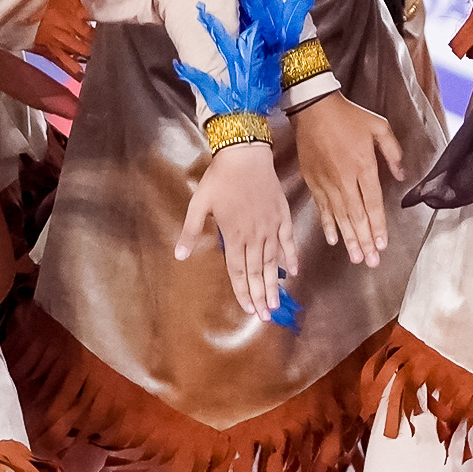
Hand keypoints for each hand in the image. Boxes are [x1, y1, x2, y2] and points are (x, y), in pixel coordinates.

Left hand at [176, 139, 296, 318]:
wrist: (245, 155)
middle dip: (261, 296)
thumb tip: (179, 255)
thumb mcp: (199, 203)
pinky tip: (293, 272)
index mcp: (233, 235)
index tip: (248, 310)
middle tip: (265, 316)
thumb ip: (190, 231)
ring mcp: (271, 227)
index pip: (238, 271)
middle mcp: (254, 236)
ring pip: (273, 262)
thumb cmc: (220, 178)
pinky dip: (291, 257)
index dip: (243, 292)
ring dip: (275, 284)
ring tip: (277, 302)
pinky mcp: (282, 216)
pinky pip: (288, 241)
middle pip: (257, 272)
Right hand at [292, 91, 405, 265]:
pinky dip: (328, 225)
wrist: (314, 107)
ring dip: (349, 239)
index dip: (378, 226)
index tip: (383, 245)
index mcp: (364, 166)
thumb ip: (393, 152)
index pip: (373, 203)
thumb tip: (400, 176)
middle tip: (371, 261)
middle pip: (357, 216)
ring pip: (340, 216)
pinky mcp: (313, 181)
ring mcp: (327, 181)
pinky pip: (322, 208)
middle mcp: (345, 178)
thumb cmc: (349, 116)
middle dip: (365, 241)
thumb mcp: (379, 127)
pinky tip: (334, 240)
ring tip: (356, 258)